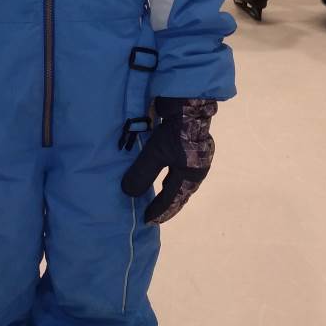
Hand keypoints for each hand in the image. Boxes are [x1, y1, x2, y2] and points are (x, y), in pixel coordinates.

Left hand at [121, 98, 216, 223]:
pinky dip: (170, 173)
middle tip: (153, 212)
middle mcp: (197, 168)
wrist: (189, 104)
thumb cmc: (174, 133)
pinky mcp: (190, 144)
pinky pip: (178, 166)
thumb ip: (142, 175)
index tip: (149, 220)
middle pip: (180, 191)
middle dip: (167, 202)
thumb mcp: (155, 155)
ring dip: (169, 188)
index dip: (160, 210)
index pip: (173, 199)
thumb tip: (129, 194)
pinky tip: (164, 170)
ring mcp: (195, 156)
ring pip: (180, 178)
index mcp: (192, 175)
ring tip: (158, 194)